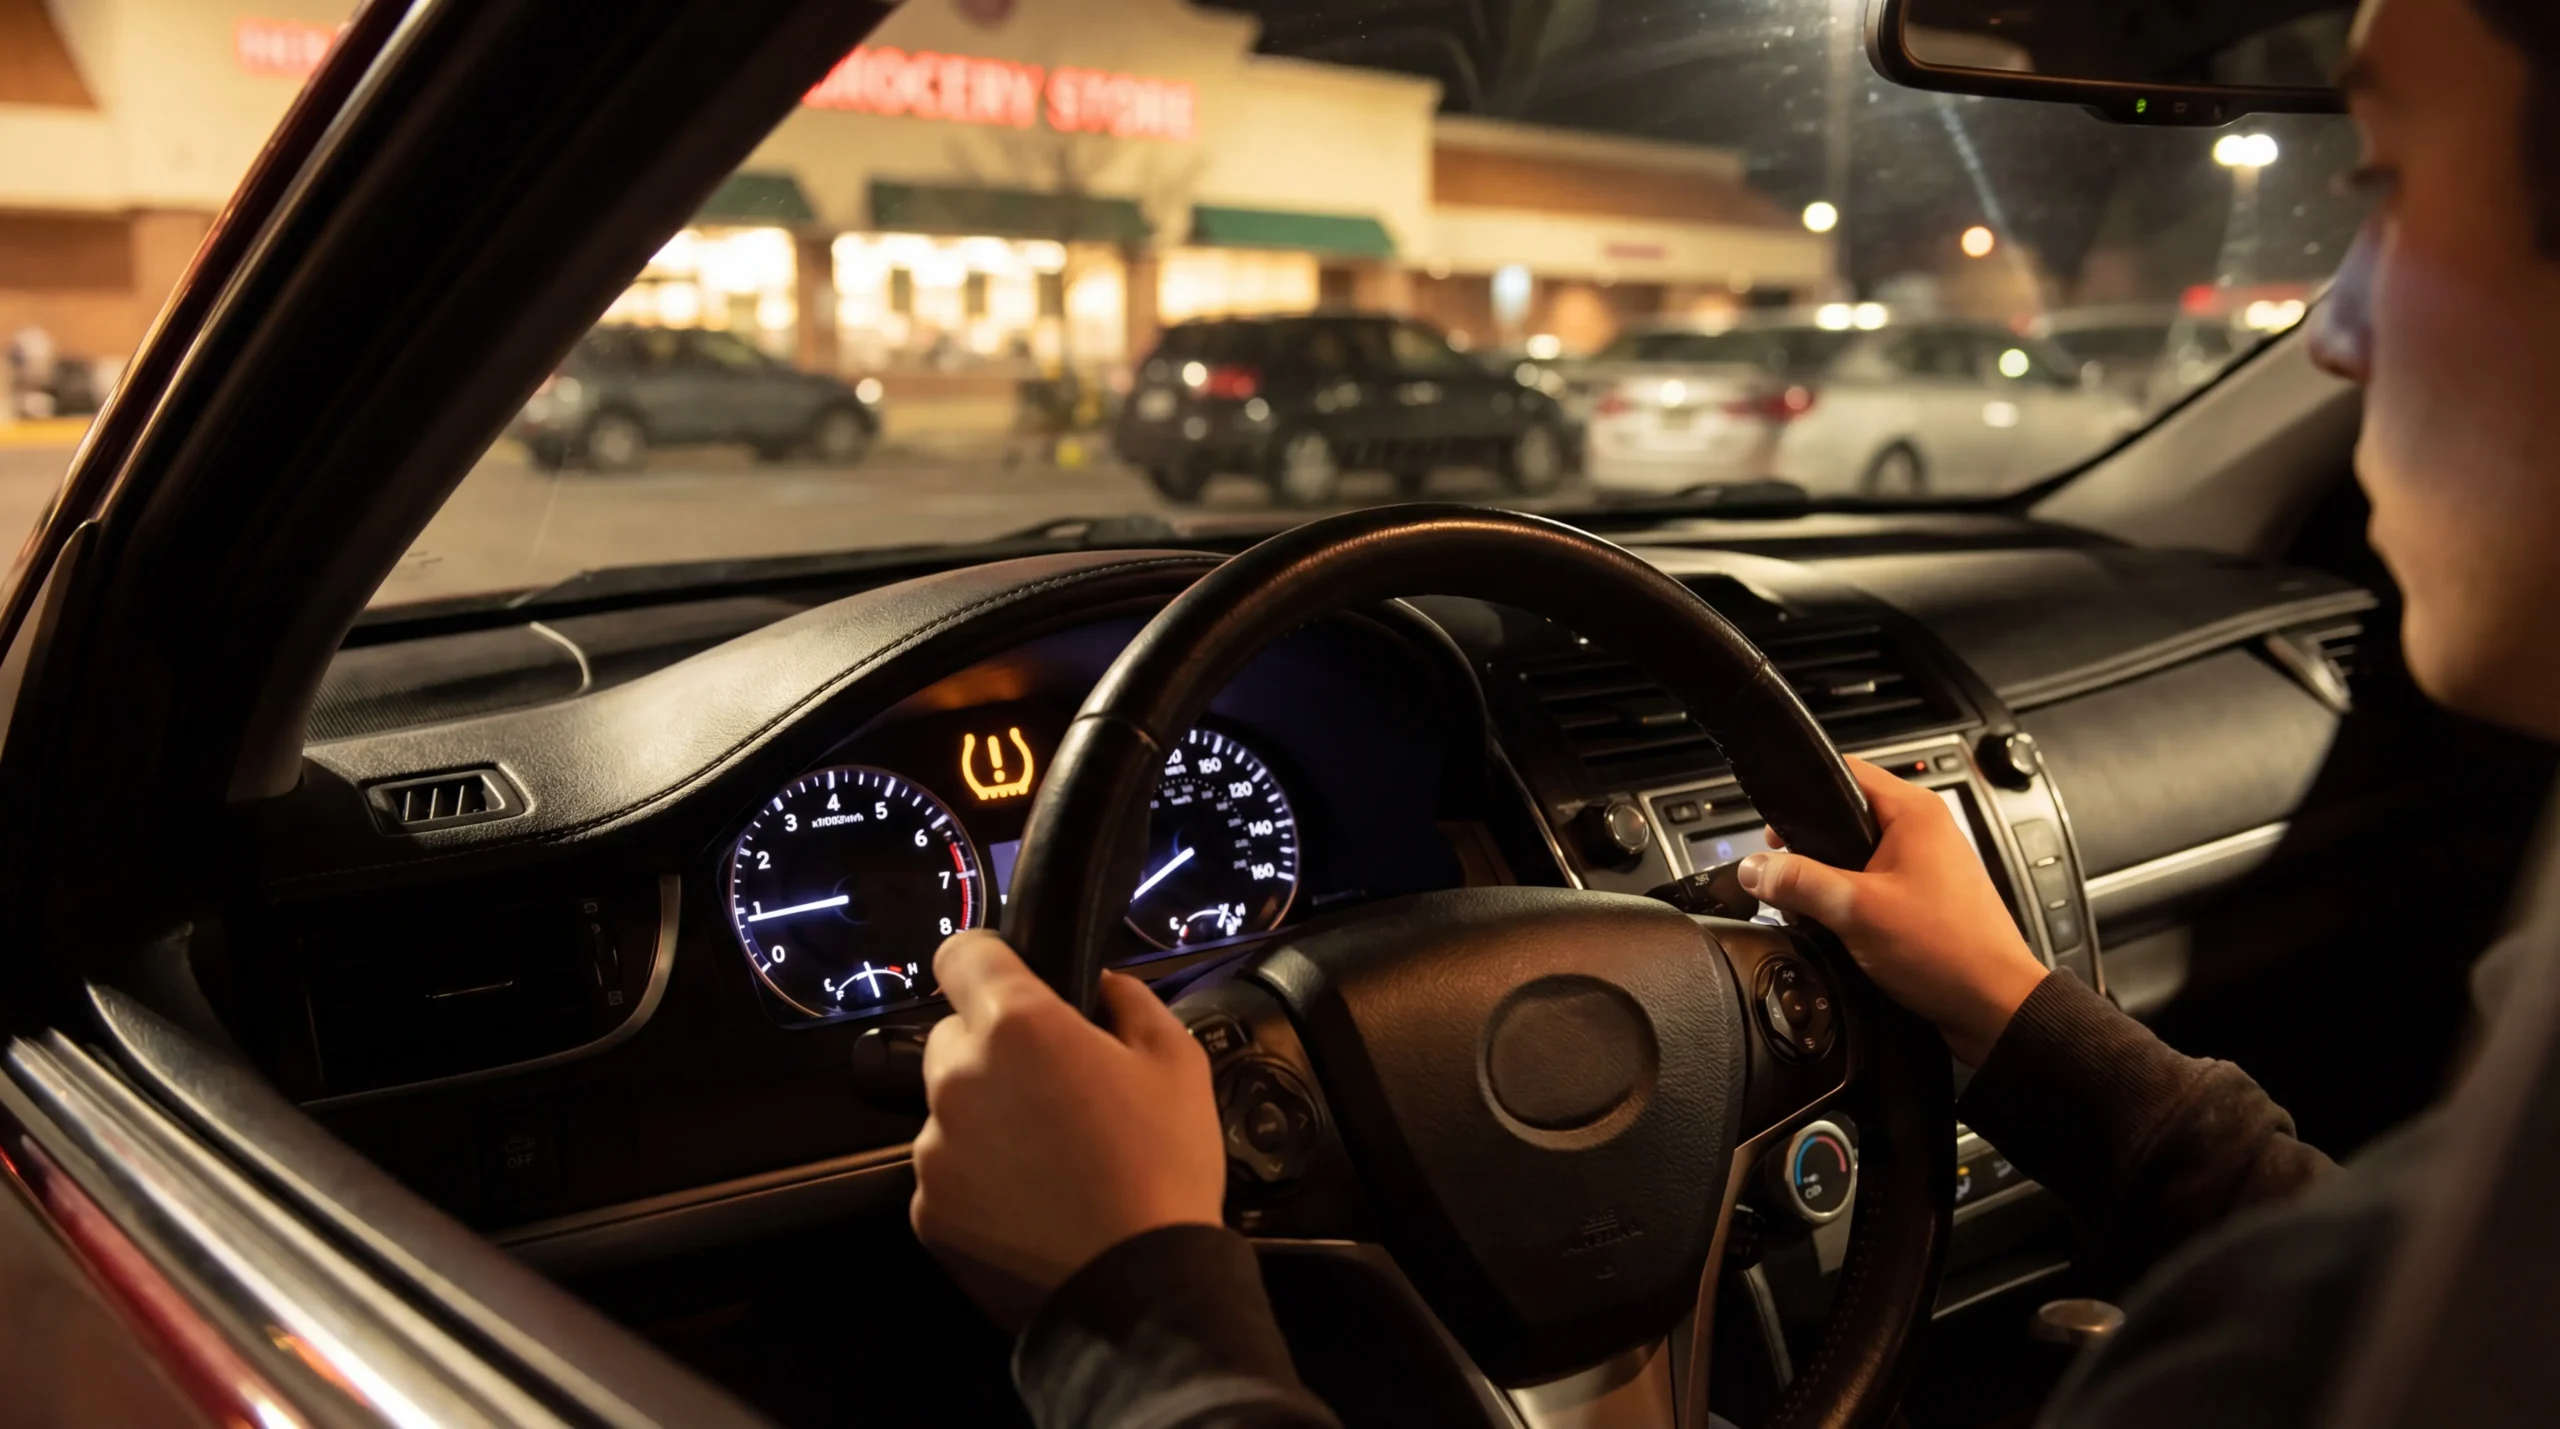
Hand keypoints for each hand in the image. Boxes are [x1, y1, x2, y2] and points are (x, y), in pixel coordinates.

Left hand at [910, 931, 1225, 1328]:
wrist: (1138, 1293)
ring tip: (1050, 1160)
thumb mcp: (1178, 1062)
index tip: (1012, 981)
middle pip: (953, 1036)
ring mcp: (935, 1150)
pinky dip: (979, 1179)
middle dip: (993, 1050)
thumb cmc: (1164, 1169)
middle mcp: (959, 1079)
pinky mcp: (928, 1210)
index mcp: (1018, 1026)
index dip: (988, 961)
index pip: (961, 954)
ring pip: (950, 1107)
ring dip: (986, 1118)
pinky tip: (1033, 1203)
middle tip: (1055, 1090)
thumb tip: (1100, 986)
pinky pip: (948, 1172)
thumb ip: (1130, 1002)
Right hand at [1737, 756, 2049, 1065]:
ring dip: (1831, 879)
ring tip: (1814, 906)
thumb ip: (1800, 883)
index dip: (1802, 796)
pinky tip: (1839, 926)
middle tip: (1789, 875)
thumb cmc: (1948, 951)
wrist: (1994, 1007)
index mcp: (1915, 813)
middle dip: (1811, 847)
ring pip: (1858, 855)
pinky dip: (1852, 901)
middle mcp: (1925, 831)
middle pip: (1846, 817)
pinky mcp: (1926, 898)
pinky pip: (1875, 885)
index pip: (1845, 773)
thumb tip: (1755, 867)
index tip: (1774, 829)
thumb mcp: (1856, 911)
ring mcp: (1927, 865)